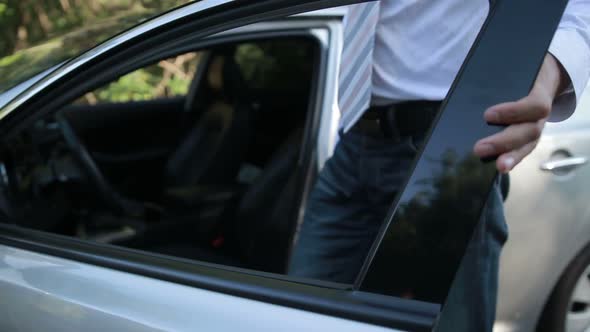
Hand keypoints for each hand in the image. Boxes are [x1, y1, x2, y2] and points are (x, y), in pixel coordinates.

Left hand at [474, 54, 569, 172]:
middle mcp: (541, 112)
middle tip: (479, 148)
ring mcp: (537, 125)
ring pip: (528, 144)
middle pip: (529, 131)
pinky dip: (511, 158)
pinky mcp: (529, 136)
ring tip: (498, 167)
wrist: (542, 73)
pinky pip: (523, 149)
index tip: (488, 115)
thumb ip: (495, 74)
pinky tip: (499, 166)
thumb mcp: (512, 66)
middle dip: (504, 142)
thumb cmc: (521, 70)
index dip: (513, 112)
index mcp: (539, 91)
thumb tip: (466, 85)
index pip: (534, 105)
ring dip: (511, 157)